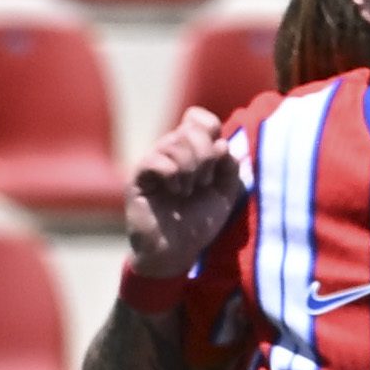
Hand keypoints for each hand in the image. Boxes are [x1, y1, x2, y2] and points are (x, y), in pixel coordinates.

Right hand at [124, 110, 242, 280]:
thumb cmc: (200, 222)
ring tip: (188, 192)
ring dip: (191, 169)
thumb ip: (230, 168)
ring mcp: (154, 162)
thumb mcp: (225, 194)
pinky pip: (155, 159)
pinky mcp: (139, 177)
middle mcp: (172, 151)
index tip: (219, 156)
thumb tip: (224, 145)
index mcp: (193, 150)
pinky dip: (172, 174)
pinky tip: (175, 191)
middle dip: (206, 155)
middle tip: (204, 182)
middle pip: (192, 129)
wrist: (177, 250)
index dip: (212, 128)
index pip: (200, 118)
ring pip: (175, 142)